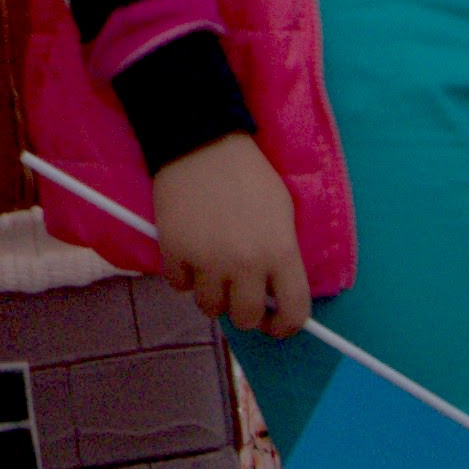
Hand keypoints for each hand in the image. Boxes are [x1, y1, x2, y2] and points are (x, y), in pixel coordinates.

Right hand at [150, 132, 311, 337]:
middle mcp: (245, 264)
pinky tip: (189, 255)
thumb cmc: (249, 175)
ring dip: (212, 294)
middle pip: (245, 318)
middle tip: (237, 294)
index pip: (293, 313)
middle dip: (243, 310)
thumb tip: (272, 292)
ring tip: (211, 272)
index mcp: (280, 253)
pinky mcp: (174, 252)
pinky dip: (184, 276)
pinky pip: (179, 285)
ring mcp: (207, 260)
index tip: (275, 324)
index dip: (285, 326)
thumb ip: (281, 255)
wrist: (202, 142)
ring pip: (209, 307)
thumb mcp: (282, 213)